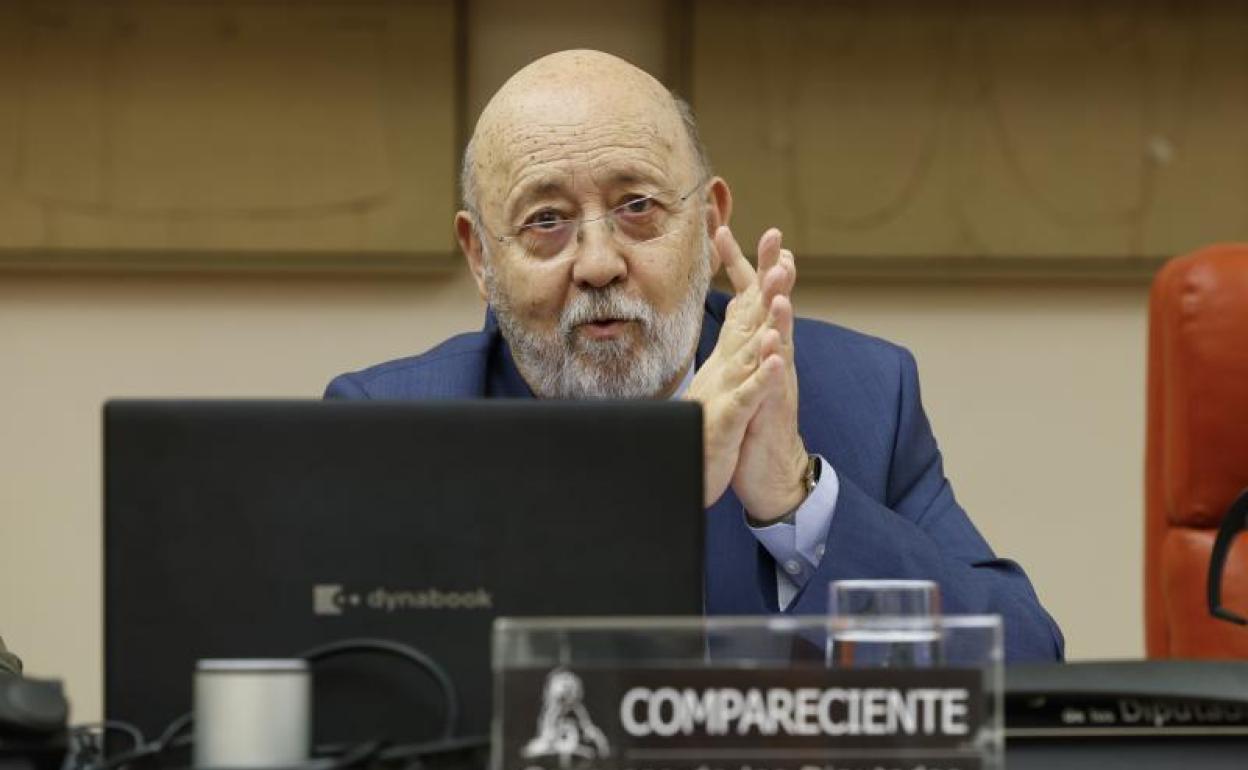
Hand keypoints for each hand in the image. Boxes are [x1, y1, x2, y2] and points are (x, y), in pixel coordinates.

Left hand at [684, 226, 798, 510]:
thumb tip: (731, 313)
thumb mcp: (739, 375)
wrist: (769, 472)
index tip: (719, 229)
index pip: (747, 296)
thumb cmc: (752, 423)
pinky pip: (775, 384)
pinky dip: (776, 365)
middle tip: (775, 237)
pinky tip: (777, 347)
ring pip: (781, 339)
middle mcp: (773, 356)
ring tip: (781, 286)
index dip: (736, 263)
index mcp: (757, 346)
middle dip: (774, 270)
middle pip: (773, 306)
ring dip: (782, 312)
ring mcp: (777, 381)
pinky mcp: (774, 409)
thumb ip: (737, 342)